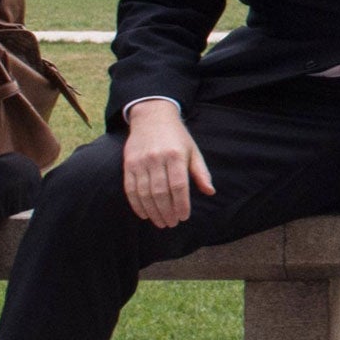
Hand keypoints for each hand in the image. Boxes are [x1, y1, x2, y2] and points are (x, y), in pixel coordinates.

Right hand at [122, 99, 214, 228]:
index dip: (181, 204)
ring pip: (145, 193)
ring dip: (153, 212)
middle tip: (172, 223)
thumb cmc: (177, 136)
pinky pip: (131, 189)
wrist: (152, 115)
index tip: (184, 216)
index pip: (179, 186)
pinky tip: (144, 214)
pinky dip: (137, 205)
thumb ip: (200, 172)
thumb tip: (210, 192)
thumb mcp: (193, 150)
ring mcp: (141, 161)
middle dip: (167, 212)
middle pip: (160, 193)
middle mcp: (157, 158)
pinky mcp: (129, 164)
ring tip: (161, 222)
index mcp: (176, 155)